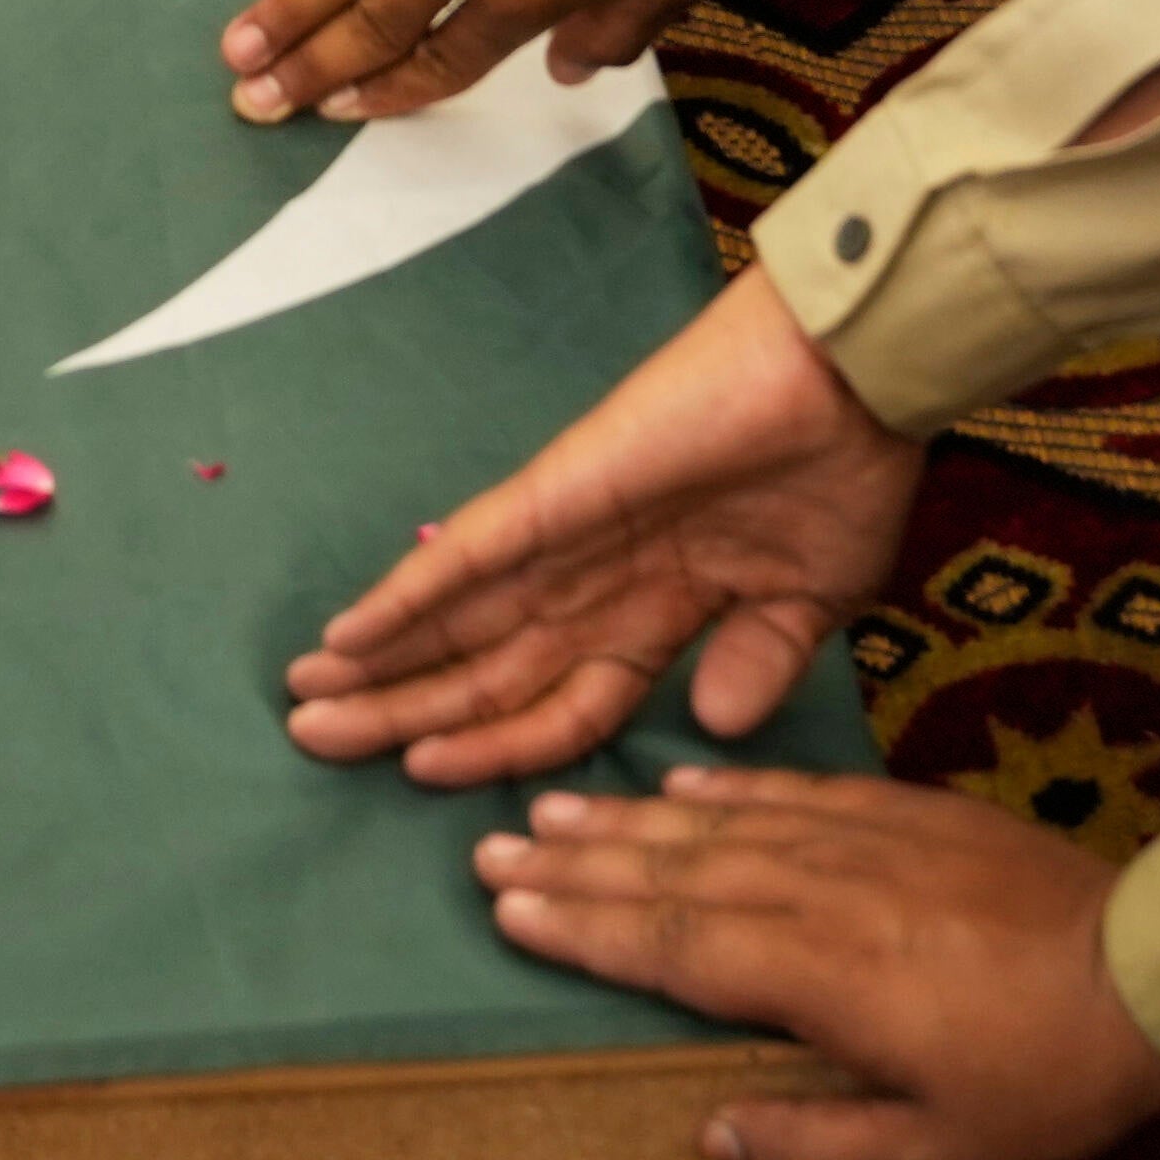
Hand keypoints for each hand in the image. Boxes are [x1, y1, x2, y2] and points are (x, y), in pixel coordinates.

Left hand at [286, 272, 916, 779]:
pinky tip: (347, 637)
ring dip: (381, 667)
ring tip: (304, 707)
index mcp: (662, 611)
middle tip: (311, 747)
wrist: (855, 380)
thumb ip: (755, 661)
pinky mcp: (558, 494)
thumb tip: (714, 728)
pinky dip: (406, 597)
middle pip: (484, 670)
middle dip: (401, 714)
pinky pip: (469, 555)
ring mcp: (572, 535)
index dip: (493, 749)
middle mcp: (599, 579)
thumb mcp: (807, 597)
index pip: (559, 704)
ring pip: (458, 621)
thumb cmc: (845, 472)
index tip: (425, 780)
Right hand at [472, 771, 1159, 1159]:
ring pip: (721, 823)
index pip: (673, 944)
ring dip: (629, 817)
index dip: (583, 928)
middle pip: (675, 871)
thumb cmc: (1044, 1079)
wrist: (1153, 968)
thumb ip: (817, 1143)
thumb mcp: (938, 1150)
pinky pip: (794, 791)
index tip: (506, 907)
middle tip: (490, 847)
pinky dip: (726, 788)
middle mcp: (825, 891)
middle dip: (577, 861)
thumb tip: (712, 1135)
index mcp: (822, 975)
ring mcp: (866, 840)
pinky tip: (679, 784)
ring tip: (552, 807)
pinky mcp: (907, 812)